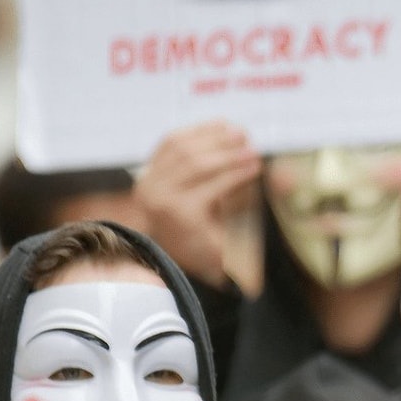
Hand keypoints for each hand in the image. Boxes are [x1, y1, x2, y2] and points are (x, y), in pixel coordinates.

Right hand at [134, 121, 263, 287]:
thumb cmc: (201, 233)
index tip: (226, 124)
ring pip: (199, 165)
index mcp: (147, 180)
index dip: (200, 130)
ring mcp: (162, 202)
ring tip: (252, 152)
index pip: (171, 143)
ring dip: (230, 155)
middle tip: (245, 135)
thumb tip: (231, 127)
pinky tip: (252, 170)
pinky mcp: (183, 215)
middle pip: (185, 150)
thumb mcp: (199, 193)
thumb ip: (207, 165)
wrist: (199, 276)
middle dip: (218, 139)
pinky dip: (236, 174)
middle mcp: (148, 189)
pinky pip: (214, 186)